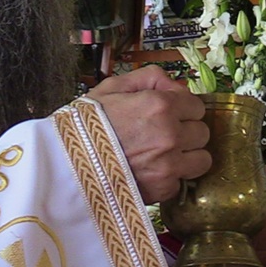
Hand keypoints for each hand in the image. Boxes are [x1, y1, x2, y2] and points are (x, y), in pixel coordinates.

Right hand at [85, 67, 211, 203]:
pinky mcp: (163, 189)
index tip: (171, 115)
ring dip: (188, 157)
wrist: (63, 164)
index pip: (197, 106)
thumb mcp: (112, 87)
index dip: (183, 110)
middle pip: (202, 133)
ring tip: (165, 156)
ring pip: (202, 159)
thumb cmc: (84, 125)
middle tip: (165, 136)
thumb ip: (149, 78)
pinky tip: (151, 172)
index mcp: (160, 106)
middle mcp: (170, 135)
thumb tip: (177, 86)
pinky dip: (170, 179)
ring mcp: (169, 164)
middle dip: (187, 132)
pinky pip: (182, 182)